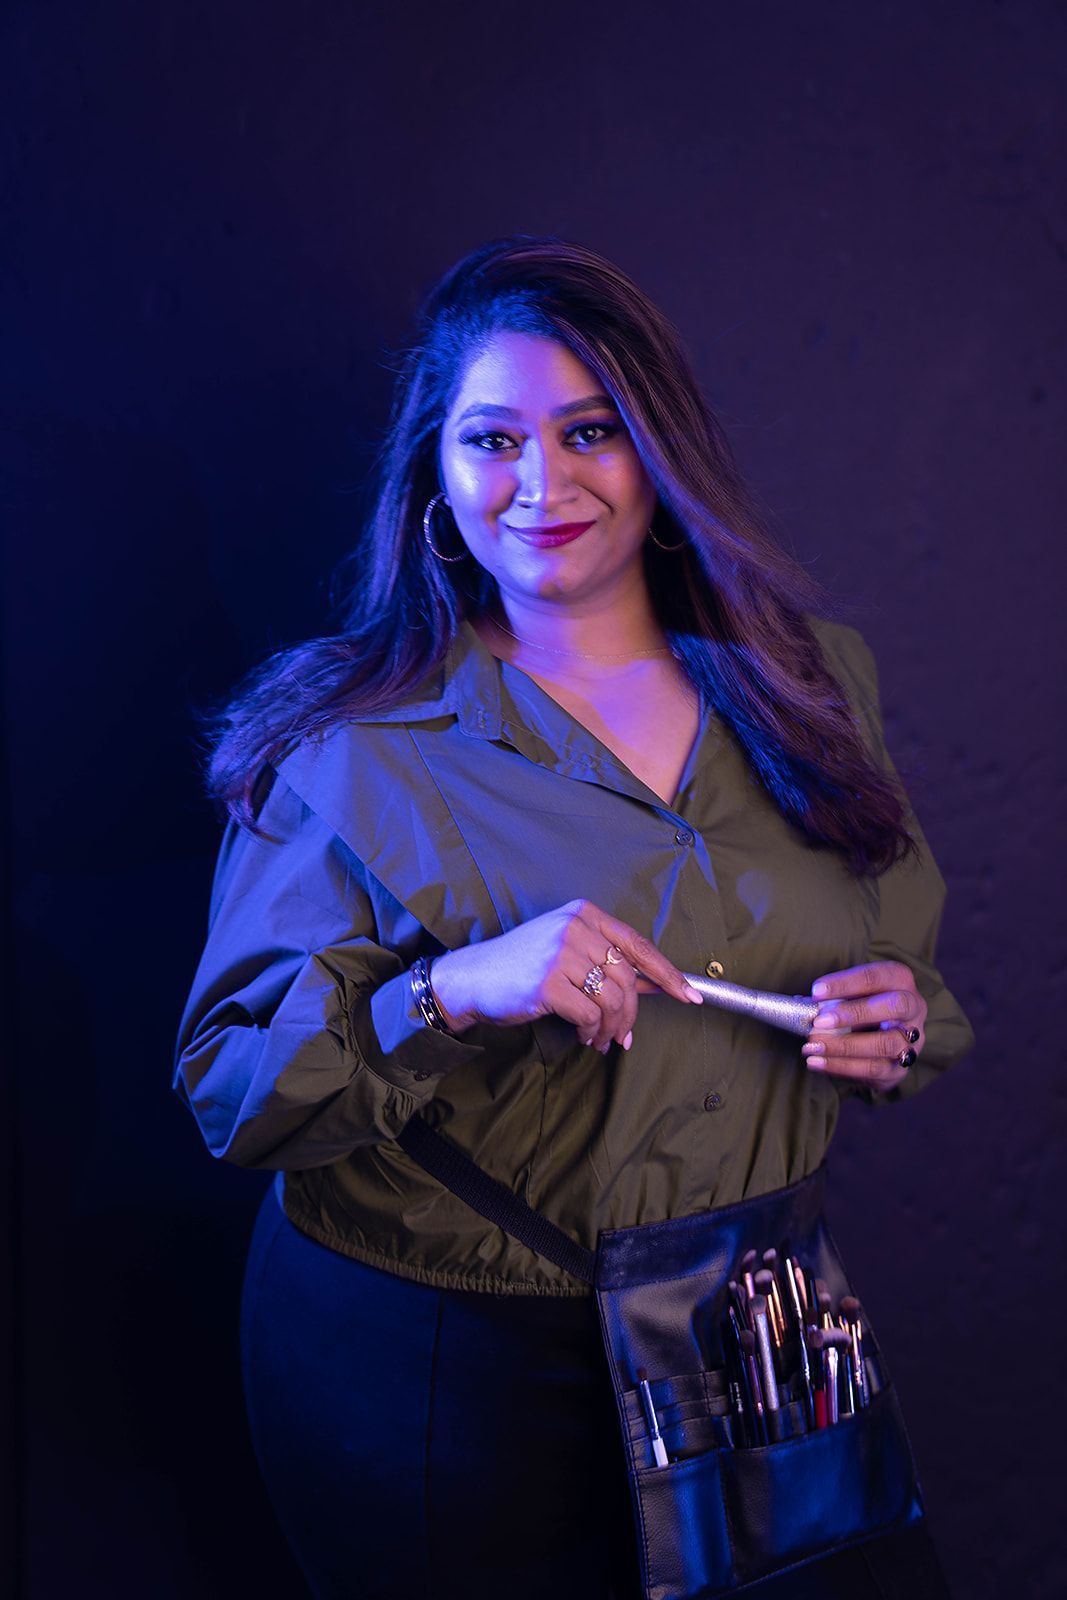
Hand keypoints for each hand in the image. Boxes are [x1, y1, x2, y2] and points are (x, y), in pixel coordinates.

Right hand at [428, 899, 702, 1051]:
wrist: (473, 979)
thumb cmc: (523, 967)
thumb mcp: (568, 953)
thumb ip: (609, 963)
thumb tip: (657, 982)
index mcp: (584, 914)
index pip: (638, 944)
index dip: (669, 974)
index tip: (691, 996)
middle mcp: (574, 928)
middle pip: (628, 978)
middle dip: (631, 1015)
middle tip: (625, 1037)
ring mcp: (559, 954)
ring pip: (613, 999)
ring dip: (612, 1028)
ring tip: (601, 1040)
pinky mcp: (547, 983)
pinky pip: (590, 1015)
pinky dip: (593, 1032)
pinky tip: (584, 1037)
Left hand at [801, 960, 926, 1092]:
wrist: (885, 1037)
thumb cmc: (862, 1006)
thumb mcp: (850, 995)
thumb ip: (830, 998)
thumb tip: (800, 1005)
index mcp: (900, 981)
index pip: (876, 976)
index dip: (846, 983)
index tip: (816, 991)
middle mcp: (914, 1008)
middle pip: (895, 1006)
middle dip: (855, 1013)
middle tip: (819, 1021)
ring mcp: (911, 1040)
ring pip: (885, 1044)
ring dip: (844, 1046)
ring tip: (811, 1046)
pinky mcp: (900, 1068)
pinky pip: (874, 1069)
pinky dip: (842, 1066)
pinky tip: (817, 1062)